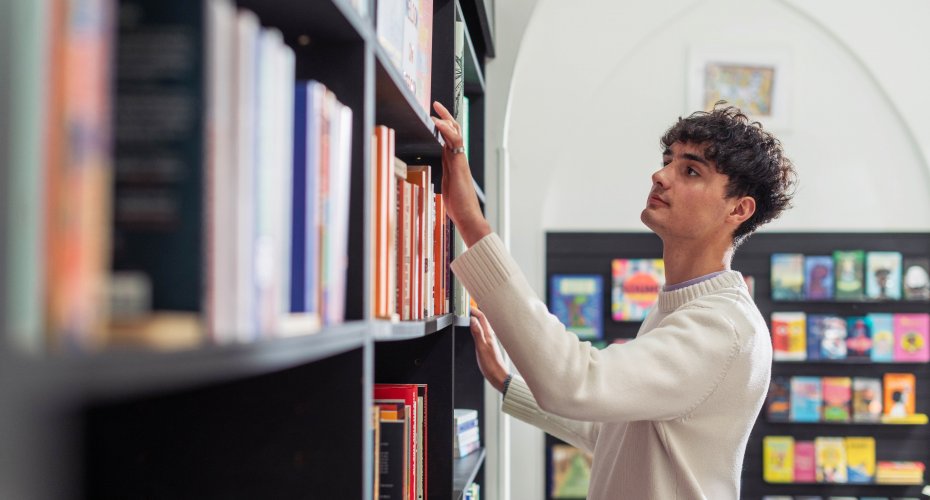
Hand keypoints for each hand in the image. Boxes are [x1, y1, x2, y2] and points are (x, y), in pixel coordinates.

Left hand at [431, 101, 490, 246]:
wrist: (467, 216)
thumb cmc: (458, 205)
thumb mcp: (447, 185)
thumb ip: (446, 172)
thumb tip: (442, 165)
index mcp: (454, 162)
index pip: (449, 139)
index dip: (443, 126)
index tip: (435, 116)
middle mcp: (459, 158)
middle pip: (454, 131)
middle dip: (446, 116)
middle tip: (436, 104)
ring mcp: (460, 160)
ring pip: (455, 133)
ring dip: (446, 119)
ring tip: (437, 107)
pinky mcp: (459, 164)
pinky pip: (454, 142)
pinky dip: (446, 131)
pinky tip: (437, 123)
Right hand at [469, 306, 509, 392]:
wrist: (499, 377)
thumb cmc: (491, 365)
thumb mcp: (481, 348)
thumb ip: (477, 333)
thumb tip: (473, 320)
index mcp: (488, 335)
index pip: (482, 318)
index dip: (474, 310)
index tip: (466, 307)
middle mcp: (490, 337)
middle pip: (483, 320)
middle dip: (476, 313)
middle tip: (467, 309)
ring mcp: (490, 342)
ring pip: (483, 327)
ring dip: (477, 320)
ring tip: (469, 317)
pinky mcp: (488, 347)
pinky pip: (482, 334)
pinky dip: (478, 329)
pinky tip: (475, 332)